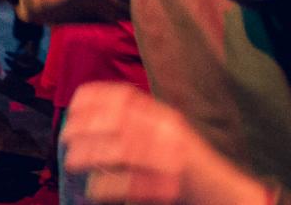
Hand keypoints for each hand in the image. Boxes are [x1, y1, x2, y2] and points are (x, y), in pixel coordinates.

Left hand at [60, 83, 274, 204]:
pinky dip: (108, 186)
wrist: (226, 194)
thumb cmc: (189, 168)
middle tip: (64, 139)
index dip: (93, 99)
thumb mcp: (166, 135)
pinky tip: (93, 190)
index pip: (124, 97)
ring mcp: (174, 159)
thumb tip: (87, 119)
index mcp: (165, 118)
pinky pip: (133, 183)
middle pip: (118, 121)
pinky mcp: (174, 187)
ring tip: (71, 161)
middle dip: (84, 128)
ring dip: (91, 155)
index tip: (72, 108)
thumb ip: (136, 124)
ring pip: (123, 149)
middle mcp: (170, 133)